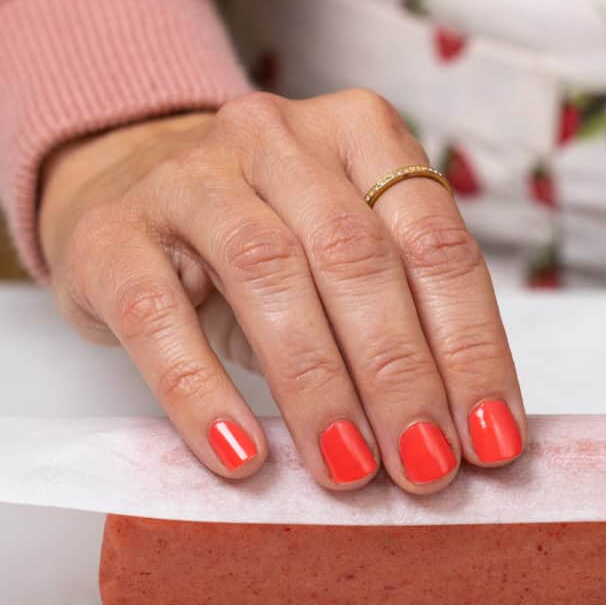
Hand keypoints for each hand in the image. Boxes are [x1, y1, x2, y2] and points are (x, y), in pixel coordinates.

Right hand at [40, 91, 524, 493]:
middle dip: (402, 375)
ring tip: (350, 469)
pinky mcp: (112, 235)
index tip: (493, 439)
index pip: (437, 245)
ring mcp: (190, 177)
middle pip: (358, 258)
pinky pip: (160, 318)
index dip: (472, 348)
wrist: (123, 186)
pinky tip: (241, 456)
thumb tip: (466, 434)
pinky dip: (204, 394)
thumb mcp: (344, 252)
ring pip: (270, 275)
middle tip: (428, 466)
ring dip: (319, 385)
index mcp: (363, 135)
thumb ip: (405, 314)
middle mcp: (280, 138)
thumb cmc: (266, 237)